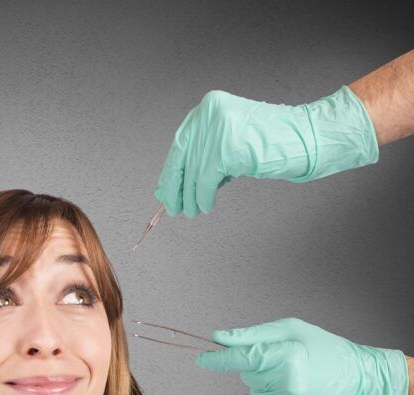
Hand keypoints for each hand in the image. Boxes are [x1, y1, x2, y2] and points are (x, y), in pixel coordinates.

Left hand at [153, 87, 377, 217]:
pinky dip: (204, 198)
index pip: (180, 142)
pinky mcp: (225, 149)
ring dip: (190, 198)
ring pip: (192, 173)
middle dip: (174, 186)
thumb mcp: (229, 144)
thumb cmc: (271, 142)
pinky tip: (207, 206)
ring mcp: (217, 129)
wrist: (306, 138)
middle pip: (181, 157)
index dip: (171, 170)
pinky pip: (204, 182)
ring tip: (192, 211)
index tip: (165, 189)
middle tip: (172, 206)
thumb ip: (202, 158)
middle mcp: (209, 113)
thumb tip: (168, 186)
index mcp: (209, 106)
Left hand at [196, 318, 407, 394]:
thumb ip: (252, 336)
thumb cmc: (327, 349)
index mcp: (288, 360)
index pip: (241, 360)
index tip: (202, 358)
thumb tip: (219, 338)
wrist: (364, 381)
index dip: (218, 359)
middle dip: (260, 370)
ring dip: (269, 390)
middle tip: (287, 364)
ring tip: (296, 381)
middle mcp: (290, 389)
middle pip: (249, 380)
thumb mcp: (291, 331)